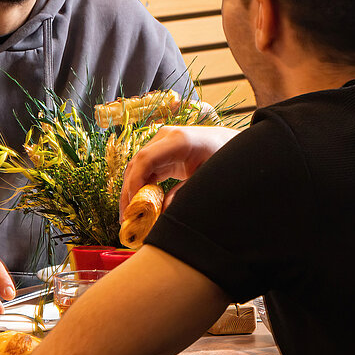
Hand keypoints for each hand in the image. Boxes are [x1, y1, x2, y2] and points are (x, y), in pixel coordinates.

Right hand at [120, 126, 240, 208]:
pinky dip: (139, 186)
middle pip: (137, 163)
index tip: (133, 205)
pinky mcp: (160, 152)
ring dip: (130, 190)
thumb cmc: (223, 157)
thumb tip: (165, 211)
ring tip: (129, 215)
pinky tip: (139, 204)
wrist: (228, 143)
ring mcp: (161, 143)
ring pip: (136, 167)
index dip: (135, 182)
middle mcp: (165, 137)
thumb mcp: (207, 177)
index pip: (145, 159)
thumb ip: (186, 192)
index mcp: (178, 140)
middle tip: (126, 217)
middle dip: (128, 191)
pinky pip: (144, 169)